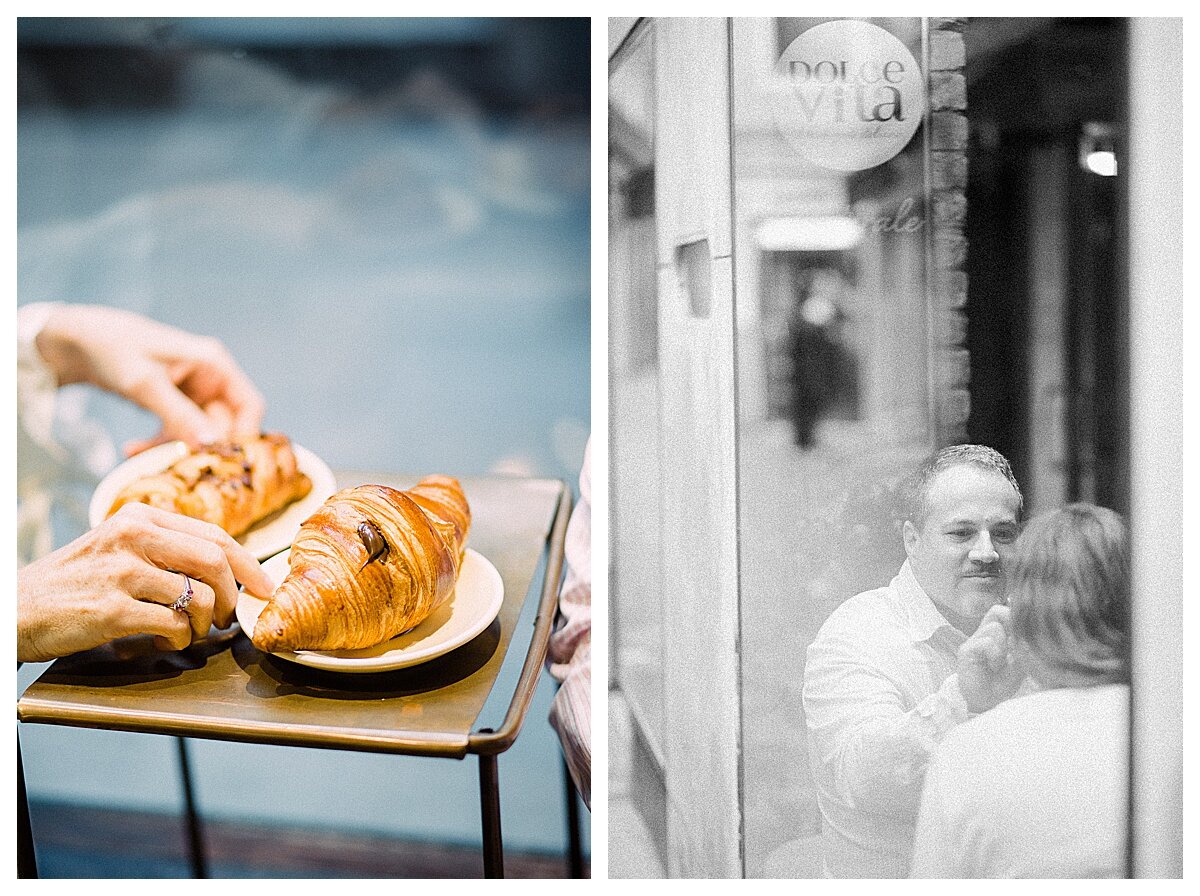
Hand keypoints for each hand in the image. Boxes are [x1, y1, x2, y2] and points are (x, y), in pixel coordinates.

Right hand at [17, 503, 274, 663]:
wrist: (17, 608)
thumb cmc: (77, 581)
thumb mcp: (119, 545)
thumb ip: (167, 548)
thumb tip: (228, 570)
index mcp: (141, 516)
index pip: (215, 535)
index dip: (249, 564)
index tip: (265, 586)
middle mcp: (133, 536)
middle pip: (216, 561)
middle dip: (234, 594)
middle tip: (230, 615)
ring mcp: (122, 572)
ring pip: (198, 596)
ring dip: (205, 622)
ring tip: (192, 630)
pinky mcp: (112, 609)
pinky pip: (173, 624)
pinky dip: (181, 637)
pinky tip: (167, 638)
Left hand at [35, 304, 264, 454]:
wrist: (80, 340)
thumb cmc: (116, 349)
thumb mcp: (146, 385)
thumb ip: (180, 415)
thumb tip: (212, 444)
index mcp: (214, 365)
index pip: (249, 406)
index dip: (244, 435)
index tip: (223, 461)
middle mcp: (210, 378)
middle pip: (224, 423)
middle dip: (200, 447)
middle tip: (175, 466)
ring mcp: (193, 392)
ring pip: (199, 432)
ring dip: (174, 448)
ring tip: (141, 456)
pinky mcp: (175, 402)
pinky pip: (178, 430)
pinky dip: (158, 442)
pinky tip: (131, 448)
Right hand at [956, 604, 1023, 713]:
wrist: (982, 702)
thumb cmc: (1000, 683)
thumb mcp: (1019, 665)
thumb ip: (1024, 650)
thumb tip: (1035, 637)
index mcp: (996, 635)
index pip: (1004, 612)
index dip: (1016, 618)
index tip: (1026, 634)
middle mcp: (983, 634)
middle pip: (996, 611)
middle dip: (1010, 624)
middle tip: (1015, 643)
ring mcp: (974, 641)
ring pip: (994, 628)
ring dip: (1004, 645)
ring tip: (1003, 661)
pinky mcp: (967, 651)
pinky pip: (986, 642)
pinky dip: (996, 653)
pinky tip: (996, 666)